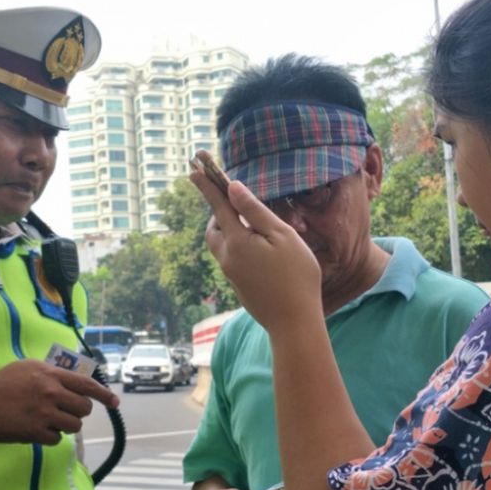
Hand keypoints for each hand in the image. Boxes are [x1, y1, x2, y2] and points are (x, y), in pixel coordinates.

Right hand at [0, 359, 117, 443]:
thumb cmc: (2, 383)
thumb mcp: (28, 367)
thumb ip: (52, 373)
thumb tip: (74, 381)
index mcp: (51, 374)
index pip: (87, 385)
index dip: (104, 395)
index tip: (115, 403)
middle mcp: (51, 392)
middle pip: (84, 408)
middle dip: (78, 412)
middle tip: (64, 411)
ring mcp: (44, 413)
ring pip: (74, 426)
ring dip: (65, 426)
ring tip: (50, 421)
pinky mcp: (35, 432)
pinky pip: (57, 439)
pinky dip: (50, 437)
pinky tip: (38, 430)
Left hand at [189, 151, 323, 334]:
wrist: (293, 323)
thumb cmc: (296, 276)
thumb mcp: (282, 237)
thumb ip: (256, 211)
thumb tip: (234, 188)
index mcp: (237, 241)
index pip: (218, 205)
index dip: (207, 184)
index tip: (194, 167)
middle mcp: (227, 257)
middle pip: (214, 227)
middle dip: (218, 210)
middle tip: (230, 198)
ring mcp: (231, 274)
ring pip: (220, 244)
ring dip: (226, 229)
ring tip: (245, 222)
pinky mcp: (238, 286)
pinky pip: (230, 258)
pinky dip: (236, 244)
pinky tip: (256, 248)